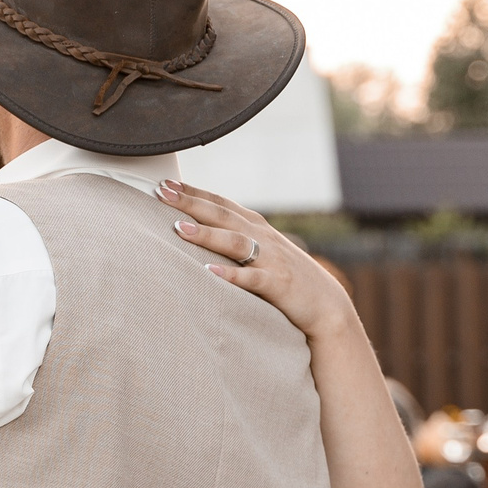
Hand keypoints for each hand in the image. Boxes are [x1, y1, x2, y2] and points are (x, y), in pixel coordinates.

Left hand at [158, 181, 351, 340]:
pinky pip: (252, 279)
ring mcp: (271, 260)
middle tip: (161, 192)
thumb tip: (197, 228)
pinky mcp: (278, 285)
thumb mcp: (260, 251)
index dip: (193, 192)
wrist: (326, 304)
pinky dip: (232, 275)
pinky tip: (210, 272)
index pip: (220, 203)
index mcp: (255, 227)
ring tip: (179, 228)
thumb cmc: (285, 276)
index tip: (164, 183)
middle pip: (222, 215)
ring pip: (235, 242)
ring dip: (207, 234)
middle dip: (191, 203)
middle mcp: (262, 237)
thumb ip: (234, 238)